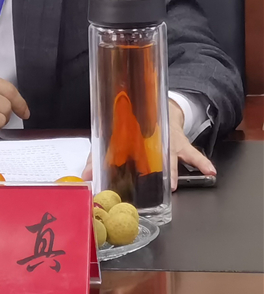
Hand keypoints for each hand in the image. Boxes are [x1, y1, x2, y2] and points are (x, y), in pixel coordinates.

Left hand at [81, 100, 216, 190]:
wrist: (160, 108)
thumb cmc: (136, 131)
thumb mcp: (117, 141)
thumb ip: (99, 158)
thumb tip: (85, 176)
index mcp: (126, 137)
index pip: (113, 146)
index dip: (106, 159)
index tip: (102, 173)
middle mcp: (145, 139)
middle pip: (144, 154)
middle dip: (144, 170)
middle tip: (144, 184)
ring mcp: (164, 141)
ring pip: (168, 155)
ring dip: (171, 170)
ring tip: (174, 183)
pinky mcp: (180, 143)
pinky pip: (193, 154)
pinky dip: (202, 163)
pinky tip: (209, 171)